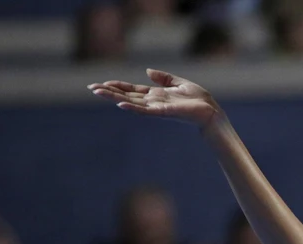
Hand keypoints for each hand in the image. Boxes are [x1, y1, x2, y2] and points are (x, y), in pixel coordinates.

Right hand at [89, 69, 221, 127]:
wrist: (211, 111)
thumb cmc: (198, 100)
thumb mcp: (179, 83)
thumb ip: (164, 78)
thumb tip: (147, 71)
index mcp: (156, 95)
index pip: (132, 90)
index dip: (117, 86)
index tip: (102, 84)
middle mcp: (153, 102)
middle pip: (127, 96)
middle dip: (110, 92)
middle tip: (92, 88)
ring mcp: (157, 108)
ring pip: (132, 102)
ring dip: (115, 98)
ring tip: (99, 93)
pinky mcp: (164, 112)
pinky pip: (145, 110)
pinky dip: (133, 107)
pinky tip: (120, 104)